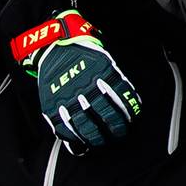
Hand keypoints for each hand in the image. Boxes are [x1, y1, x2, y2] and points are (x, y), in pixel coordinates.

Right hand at [11, 11, 141, 148]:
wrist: (53, 44)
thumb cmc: (82, 52)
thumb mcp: (103, 59)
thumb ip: (114, 78)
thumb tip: (129, 99)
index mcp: (102, 74)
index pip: (121, 97)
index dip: (128, 111)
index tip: (132, 120)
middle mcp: (87, 87)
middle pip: (105, 113)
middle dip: (115, 127)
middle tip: (120, 134)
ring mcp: (69, 96)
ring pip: (85, 124)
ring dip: (95, 136)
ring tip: (101, 142)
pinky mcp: (53, 103)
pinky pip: (63, 125)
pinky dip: (72, 136)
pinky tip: (79, 142)